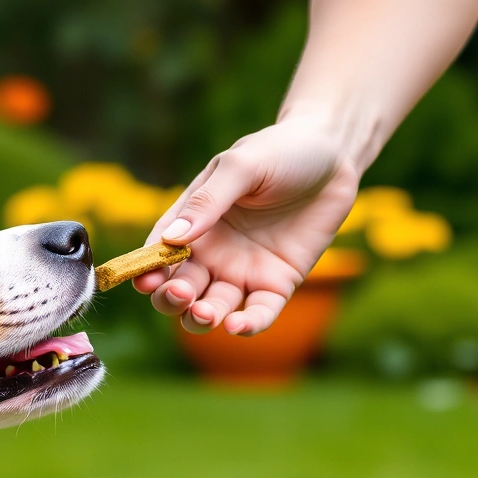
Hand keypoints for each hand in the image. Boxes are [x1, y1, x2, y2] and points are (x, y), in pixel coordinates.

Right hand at [134, 118, 359, 335]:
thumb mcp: (240, 166)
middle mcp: (211, 252)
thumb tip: (172, 240)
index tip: (144, 282)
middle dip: (172, 300)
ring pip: (212, 308)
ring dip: (202, 318)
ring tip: (206, 313)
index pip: (158, 254)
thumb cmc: (279, 151)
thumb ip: (208, 201)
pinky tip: (239, 325)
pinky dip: (247, 324)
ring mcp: (243, 270)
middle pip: (178, 290)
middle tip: (182, 294)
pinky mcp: (277, 283)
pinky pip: (258, 312)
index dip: (146, 272)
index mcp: (192, 221)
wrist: (332, 155)